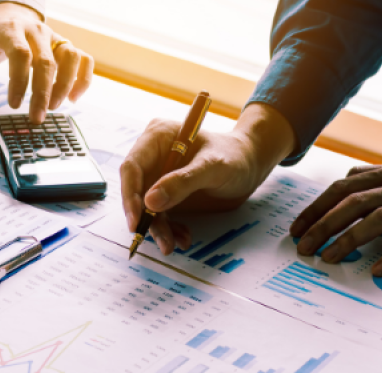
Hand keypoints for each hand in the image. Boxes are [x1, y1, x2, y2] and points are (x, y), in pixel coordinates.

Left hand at [0, 2, 93, 123]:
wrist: (8, 14)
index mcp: (10, 30)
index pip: (20, 54)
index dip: (19, 81)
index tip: (14, 105)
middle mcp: (36, 31)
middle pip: (46, 61)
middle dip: (42, 93)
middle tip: (36, 118)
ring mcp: (54, 37)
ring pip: (70, 58)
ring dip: (65, 85)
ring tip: (53, 107)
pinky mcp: (65, 45)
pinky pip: (84, 59)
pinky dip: (83, 79)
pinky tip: (73, 98)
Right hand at [120, 103, 296, 253]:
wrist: (250, 164)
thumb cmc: (235, 156)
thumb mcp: (213, 167)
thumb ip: (182, 182)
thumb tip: (150, 201)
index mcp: (158, 137)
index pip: (133, 166)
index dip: (130, 194)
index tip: (136, 220)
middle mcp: (154, 155)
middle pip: (136, 189)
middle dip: (145, 217)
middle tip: (159, 240)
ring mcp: (159, 175)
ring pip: (147, 206)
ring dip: (159, 228)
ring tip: (173, 244)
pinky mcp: (166, 192)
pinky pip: (160, 214)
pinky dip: (169, 228)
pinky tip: (183, 236)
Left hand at [290, 158, 381, 276]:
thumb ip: (374, 176)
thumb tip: (343, 181)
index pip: (343, 187)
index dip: (317, 207)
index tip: (297, 228)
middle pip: (354, 202)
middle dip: (323, 225)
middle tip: (304, 247)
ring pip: (379, 218)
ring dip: (350, 239)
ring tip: (330, 258)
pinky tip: (379, 269)